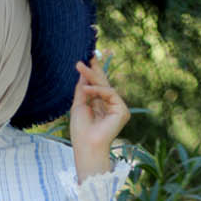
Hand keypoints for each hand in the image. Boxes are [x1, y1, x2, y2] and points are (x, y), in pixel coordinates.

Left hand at [70, 56, 129, 182]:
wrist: (86, 146)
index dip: (93, 72)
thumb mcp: (78, 105)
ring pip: (105, 86)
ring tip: (79, 66)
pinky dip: (97, 90)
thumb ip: (82, 89)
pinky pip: (110, 93)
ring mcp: (118, 108)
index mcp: (100, 106)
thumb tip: (83, 72)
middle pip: (103, 83)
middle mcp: (110, 106)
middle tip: (86, 54)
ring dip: (91, 76)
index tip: (86, 58)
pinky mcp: (122, 111)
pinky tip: (86, 90)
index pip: (98, 86)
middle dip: (94, 69)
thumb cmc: (81, 131)